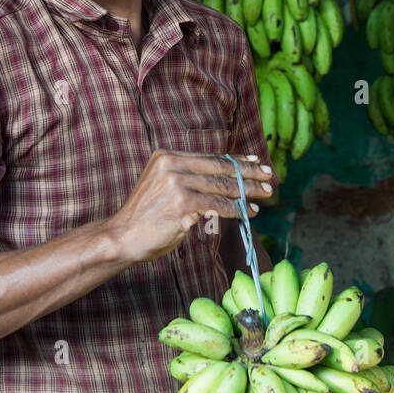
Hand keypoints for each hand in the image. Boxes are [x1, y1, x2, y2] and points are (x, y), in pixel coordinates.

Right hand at [109, 151, 272, 264]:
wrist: (123, 236)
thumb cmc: (146, 217)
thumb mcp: (164, 186)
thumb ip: (188, 178)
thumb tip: (224, 180)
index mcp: (167, 156)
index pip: (210, 157)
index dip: (236, 160)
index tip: (256, 162)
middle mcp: (172, 164)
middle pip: (219, 167)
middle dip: (249, 173)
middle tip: (270, 176)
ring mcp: (177, 183)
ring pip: (222, 186)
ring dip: (248, 191)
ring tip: (266, 193)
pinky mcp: (183, 204)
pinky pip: (217, 205)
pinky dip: (236, 209)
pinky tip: (249, 211)